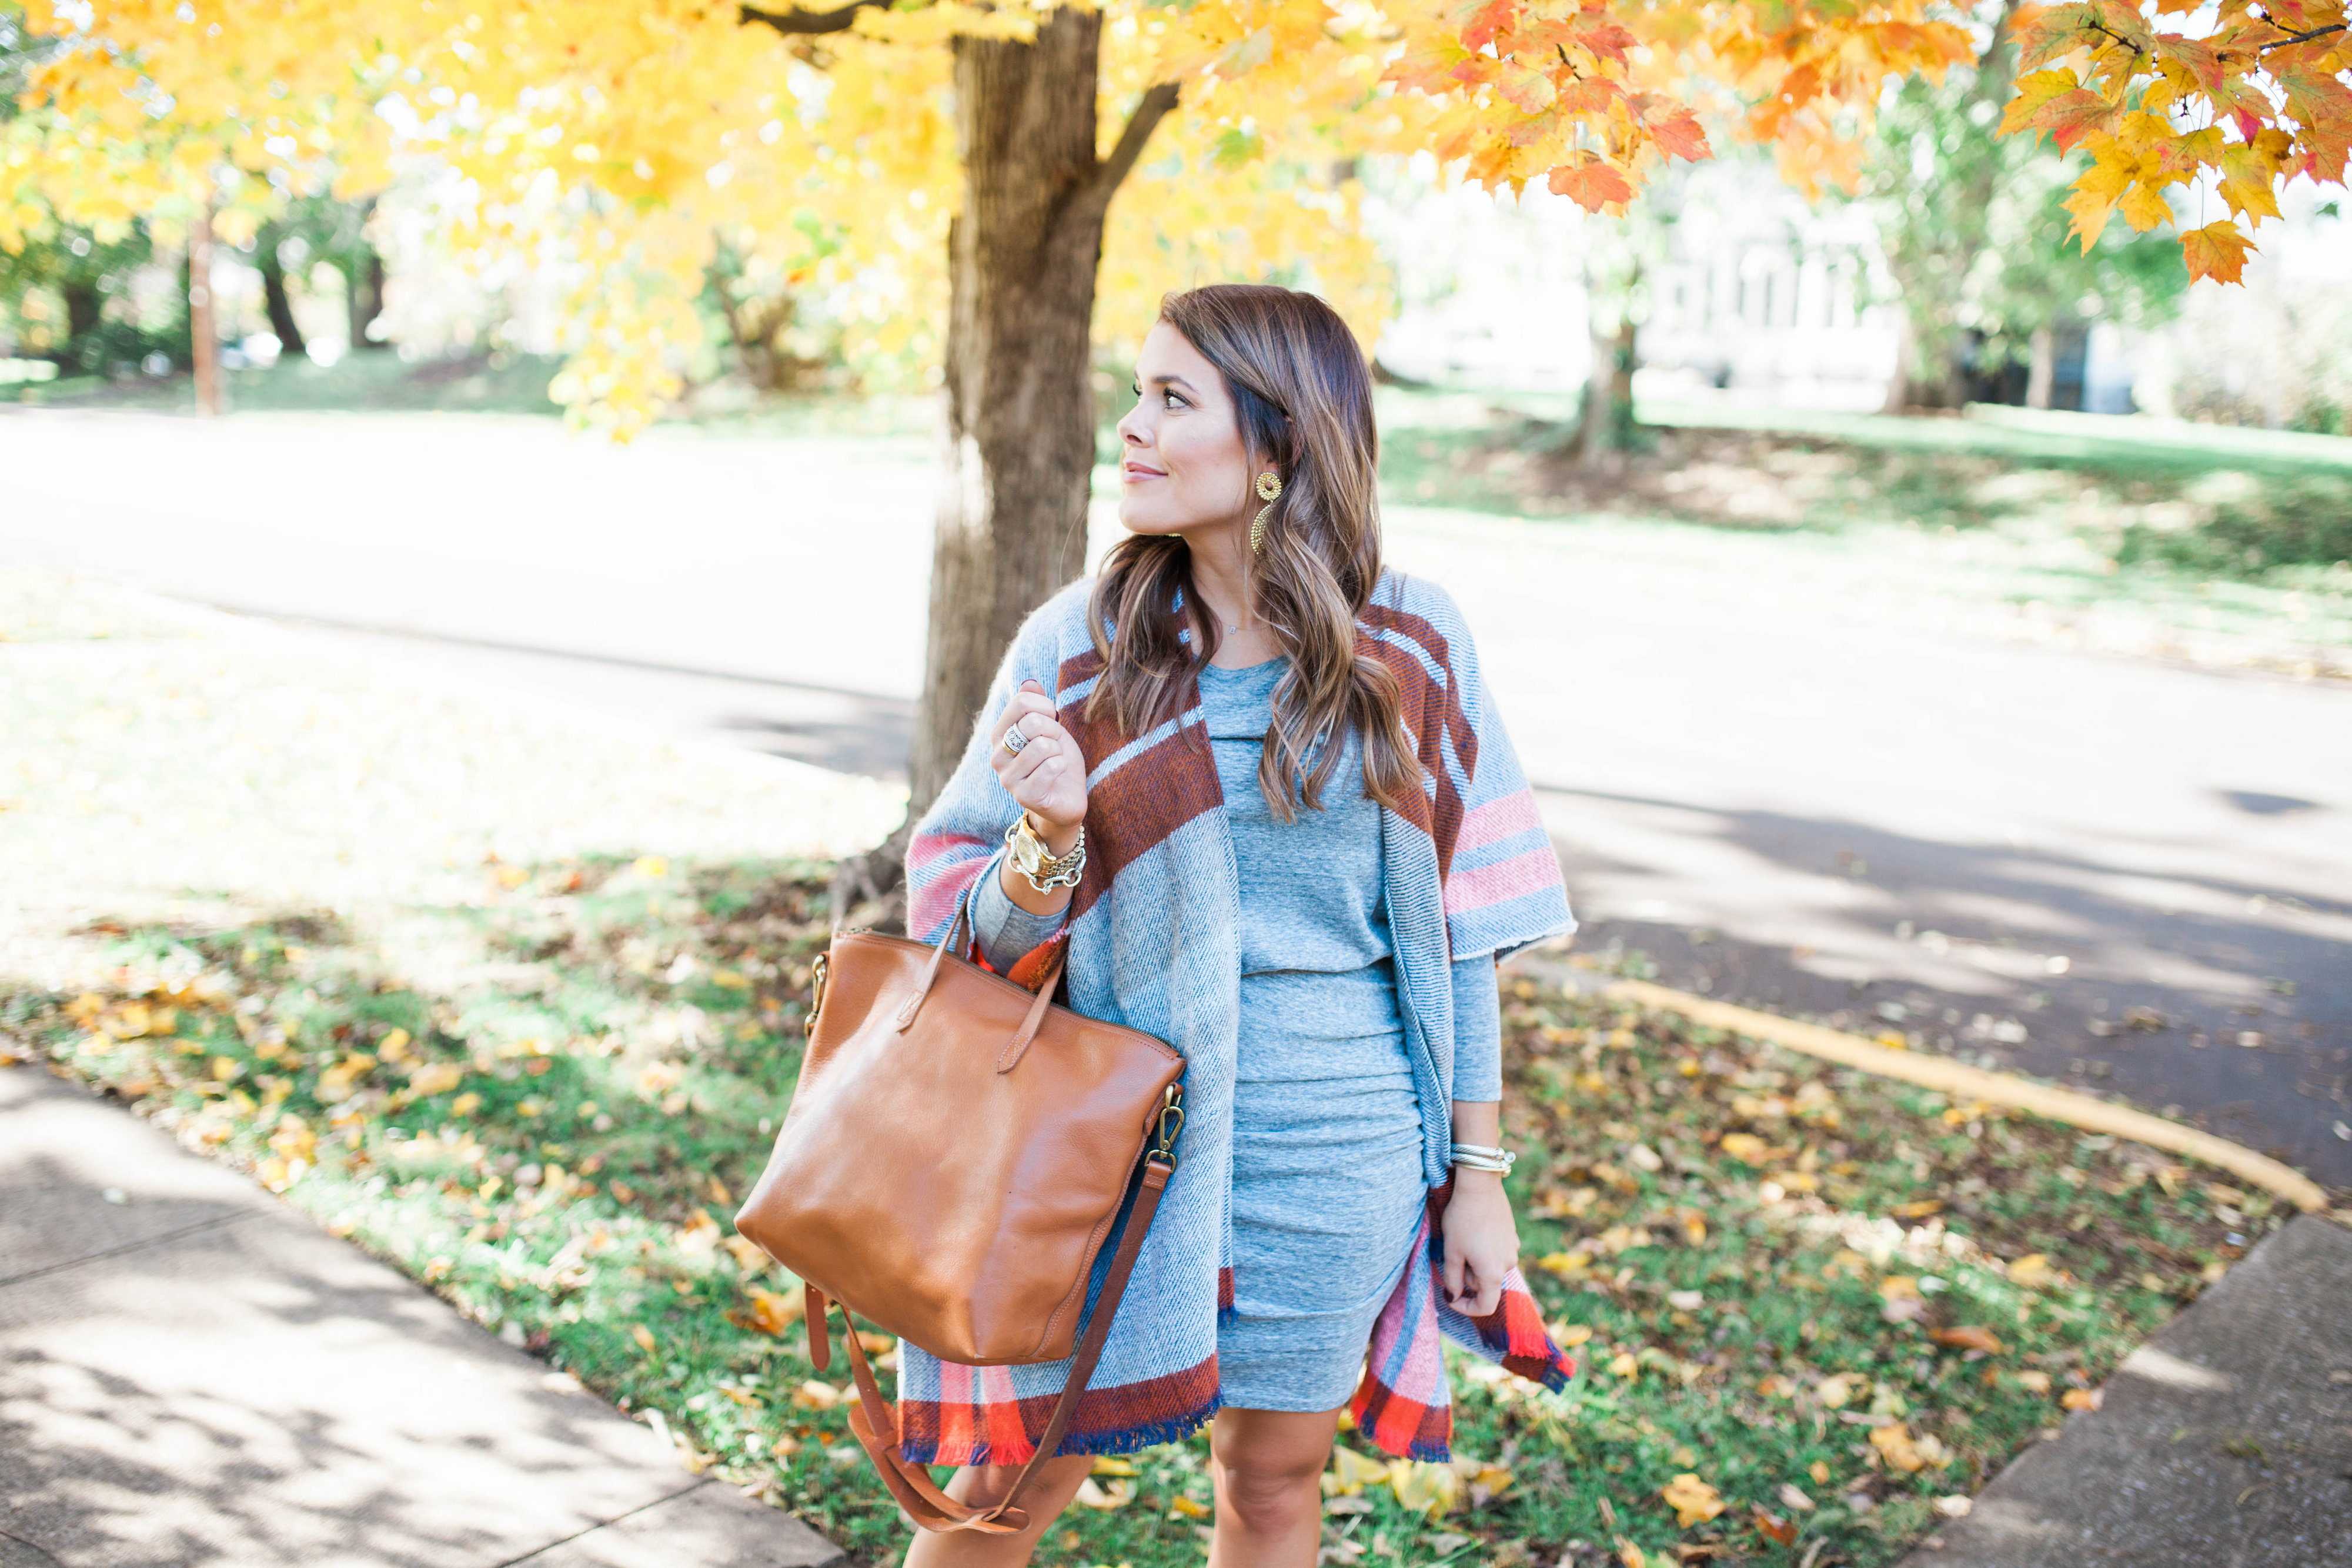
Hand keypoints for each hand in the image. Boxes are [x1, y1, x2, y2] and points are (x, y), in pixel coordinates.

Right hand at [987, 679, 1087, 847]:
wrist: (1066, 797)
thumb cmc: (1057, 759)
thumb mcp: (1050, 726)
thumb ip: (1037, 705)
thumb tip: (1029, 683)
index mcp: (999, 734)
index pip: (1021, 702)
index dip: (1046, 707)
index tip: (1051, 721)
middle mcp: (996, 756)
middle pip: (1033, 723)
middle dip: (1055, 732)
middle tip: (1055, 746)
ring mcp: (1007, 778)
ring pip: (1044, 746)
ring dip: (1059, 752)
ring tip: (1055, 762)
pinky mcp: (1024, 795)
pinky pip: (1051, 766)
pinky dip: (1062, 767)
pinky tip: (1057, 776)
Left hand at [1440, 1171, 1518, 1317]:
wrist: (1480, 1186)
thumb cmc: (1462, 1220)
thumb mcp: (1452, 1252)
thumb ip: (1452, 1279)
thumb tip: (1452, 1297)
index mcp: (1492, 1273)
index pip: (1486, 1306)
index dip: (1466, 1308)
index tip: (1450, 1297)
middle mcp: (1508, 1264)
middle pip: (1485, 1284)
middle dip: (1467, 1276)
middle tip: (1453, 1252)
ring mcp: (1513, 1249)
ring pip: (1489, 1267)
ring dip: (1475, 1262)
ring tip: (1463, 1239)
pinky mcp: (1512, 1235)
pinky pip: (1496, 1252)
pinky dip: (1484, 1249)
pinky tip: (1474, 1230)